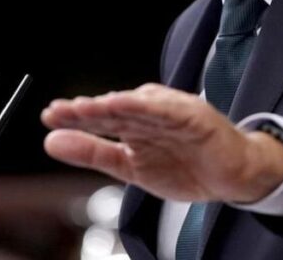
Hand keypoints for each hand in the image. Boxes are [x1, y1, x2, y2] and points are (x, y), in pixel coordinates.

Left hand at [41, 83, 282, 202]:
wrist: (233, 177)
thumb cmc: (185, 167)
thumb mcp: (129, 167)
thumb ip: (92, 152)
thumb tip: (51, 141)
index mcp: (132, 122)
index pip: (99, 117)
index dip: (75, 116)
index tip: (50, 117)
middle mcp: (149, 112)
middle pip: (114, 108)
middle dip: (87, 110)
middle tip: (61, 111)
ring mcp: (173, 112)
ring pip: (139, 106)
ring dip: (114, 105)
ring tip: (89, 108)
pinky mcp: (196, 117)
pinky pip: (172, 111)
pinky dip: (153, 107)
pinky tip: (132, 104)